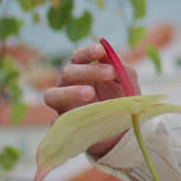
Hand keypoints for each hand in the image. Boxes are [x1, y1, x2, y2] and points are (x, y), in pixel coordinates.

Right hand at [43, 41, 140, 156]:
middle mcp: (69, 86)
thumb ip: (122, 69)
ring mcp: (63, 106)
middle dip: (89, 70)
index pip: (79, 57)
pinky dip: (62, 120)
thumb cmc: (122, 100)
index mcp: (84, 72)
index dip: (87, 52)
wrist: (123, 129)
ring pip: (52, 95)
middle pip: (68, 72)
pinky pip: (55, 122)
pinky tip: (76, 119)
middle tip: (110, 73)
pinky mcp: (62, 126)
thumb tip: (111, 56)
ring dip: (70, 92)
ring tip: (90, 94)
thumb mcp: (127, 82)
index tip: (100, 50)